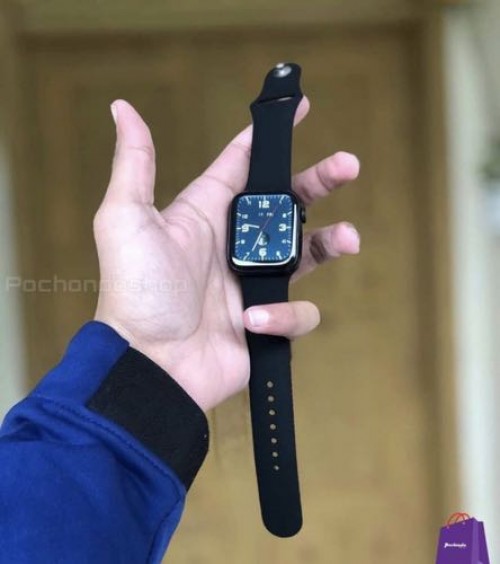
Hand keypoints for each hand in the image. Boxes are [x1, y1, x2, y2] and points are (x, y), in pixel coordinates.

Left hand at [94, 99, 359, 410]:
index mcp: (206, 213)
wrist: (149, 365)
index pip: (243, 164)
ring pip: (308, 253)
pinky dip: (282, 315)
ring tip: (348, 238)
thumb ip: (135, 164)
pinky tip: (253, 320)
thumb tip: (123, 108)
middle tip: (348, 166)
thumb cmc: (135, 292)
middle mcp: (235, 244)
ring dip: (331, 242)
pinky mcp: (267, 322)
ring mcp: (253, 283)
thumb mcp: (125, 219)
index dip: (269, 137)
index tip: (297, 109)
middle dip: (319, 181)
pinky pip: (296, 312)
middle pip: (288, 202)